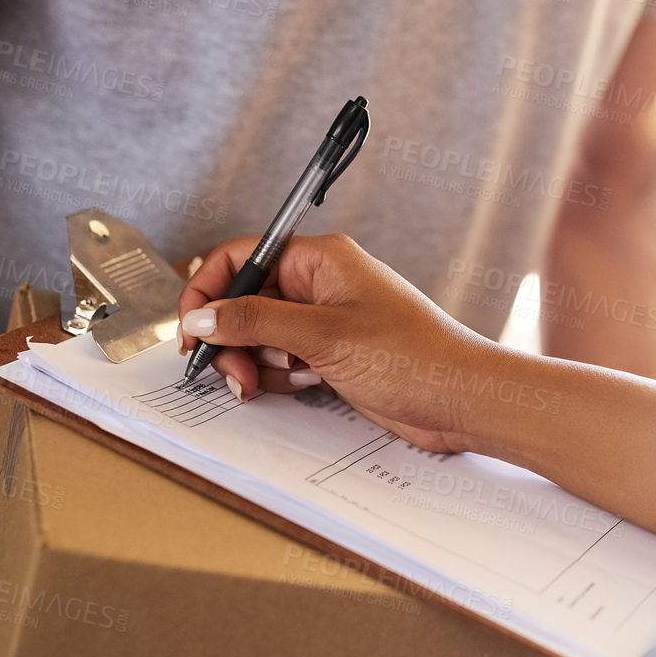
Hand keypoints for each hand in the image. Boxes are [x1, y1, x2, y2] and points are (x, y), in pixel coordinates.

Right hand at [177, 233, 508, 453]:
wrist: (462, 399)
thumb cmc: (414, 356)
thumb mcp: (322, 336)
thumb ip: (255, 322)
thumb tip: (204, 317)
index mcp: (321, 258)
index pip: (243, 257)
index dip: (209, 291)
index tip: (192, 331)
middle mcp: (322, 284)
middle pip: (246, 300)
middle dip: (233, 338)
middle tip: (233, 372)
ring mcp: (327, 321)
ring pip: (261, 336)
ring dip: (258, 362)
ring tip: (282, 381)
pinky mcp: (333, 355)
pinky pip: (284, 361)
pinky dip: (281, 376)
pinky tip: (307, 387)